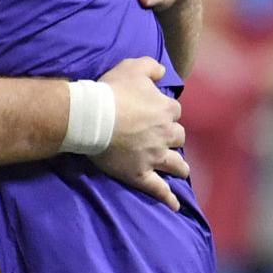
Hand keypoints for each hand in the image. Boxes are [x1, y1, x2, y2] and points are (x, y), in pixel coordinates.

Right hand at [92, 57, 187, 210]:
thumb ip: (151, 67)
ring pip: (175, 164)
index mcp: (166, 109)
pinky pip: (158, 189)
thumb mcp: (132, 67)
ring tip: (180, 171)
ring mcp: (154, 156)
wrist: (91, 116)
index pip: (174, 111)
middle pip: (178, 137)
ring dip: (179, 167)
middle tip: (164, 139)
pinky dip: (168, 198)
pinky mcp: (140, 174)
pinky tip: (175, 206)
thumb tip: (162, 72)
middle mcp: (165, 134)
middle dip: (172, 137)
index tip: (156, 113)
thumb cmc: (111, 90)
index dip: (165, 112)